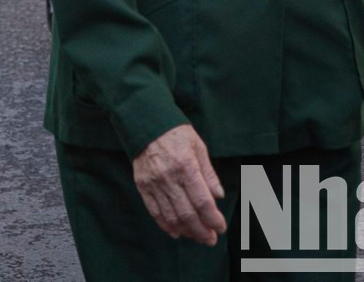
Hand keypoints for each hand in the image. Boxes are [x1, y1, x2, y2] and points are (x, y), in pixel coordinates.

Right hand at [132, 124, 226, 245]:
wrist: (145, 123)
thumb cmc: (176, 134)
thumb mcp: (198, 147)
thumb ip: (209, 173)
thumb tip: (218, 196)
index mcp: (186, 166)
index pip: (202, 201)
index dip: (213, 218)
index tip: (220, 227)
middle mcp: (169, 177)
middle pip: (187, 213)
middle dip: (201, 231)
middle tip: (210, 239)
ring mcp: (154, 183)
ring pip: (171, 216)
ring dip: (186, 231)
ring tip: (196, 237)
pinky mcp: (142, 185)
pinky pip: (154, 211)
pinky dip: (165, 225)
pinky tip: (176, 232)